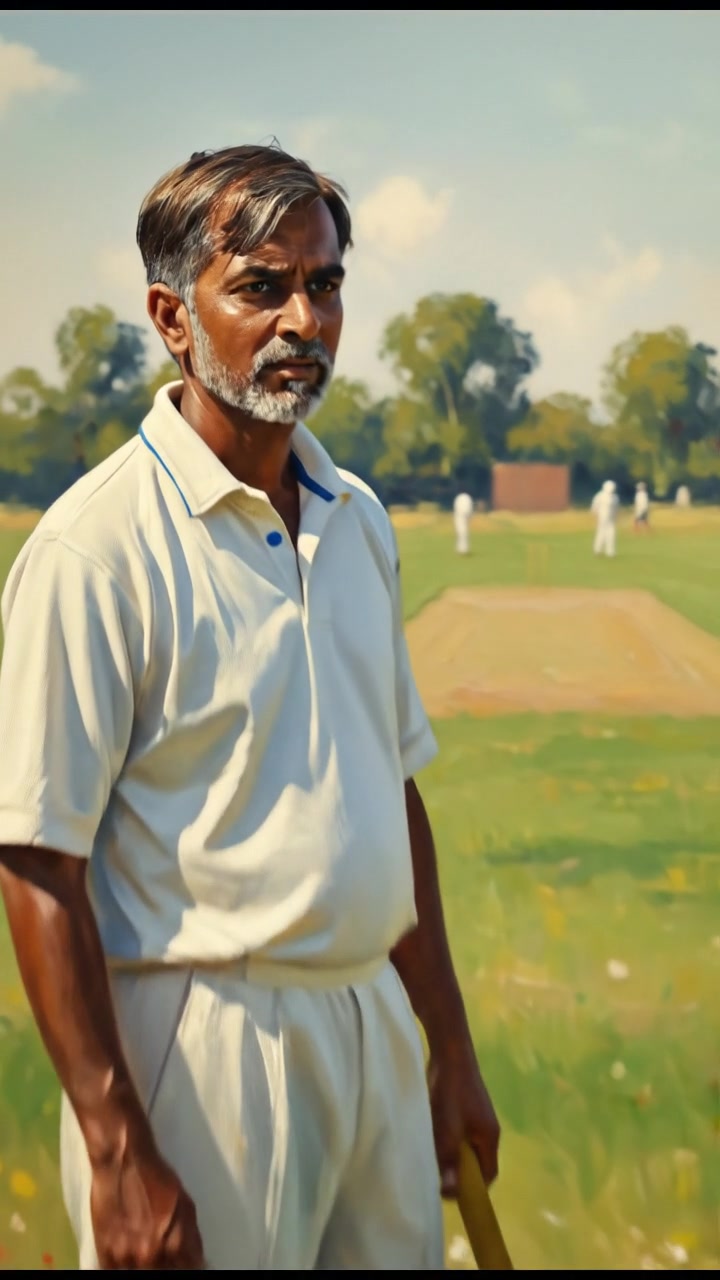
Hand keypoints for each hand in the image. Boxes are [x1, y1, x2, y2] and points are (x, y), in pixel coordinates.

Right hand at [90, 1137, 204, 1268]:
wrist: (123, 1161)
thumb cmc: (156, 1177)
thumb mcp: (185, 1204)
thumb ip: (191, 1238)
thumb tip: (198, 1261)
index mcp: (175, 1244)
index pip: (189, 1270)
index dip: (189, 1267)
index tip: (185, 1263)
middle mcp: (151, 1254)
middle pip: (164, 1274)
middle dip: (168, 1267)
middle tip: (163, 1253)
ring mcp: (126, 1256)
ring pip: (140, 1275)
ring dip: (146, 1267)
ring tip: (145, 1252)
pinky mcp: (105, 1252)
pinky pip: (115, 1272)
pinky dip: (124, 1267)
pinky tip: (129, 1257)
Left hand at [427, 1040, 500, 1197]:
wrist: (449, 1050)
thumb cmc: (451, 1091)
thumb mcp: (448, 1129)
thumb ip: (450, 1159)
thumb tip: (451, 1193)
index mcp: (489, 1137)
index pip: (488, 1174)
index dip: (473, 1188)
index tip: (452, 1193)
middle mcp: (486, 1129)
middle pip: (476, 1161)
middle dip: (458, 1171)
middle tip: (436, 1175)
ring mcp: (476, 1117)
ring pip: (464, 1146)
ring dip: (449, 1154)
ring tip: (430, 1155)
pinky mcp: (464, 1107)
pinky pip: (458, 1132)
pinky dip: (446, 1138)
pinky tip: (430, 1135)